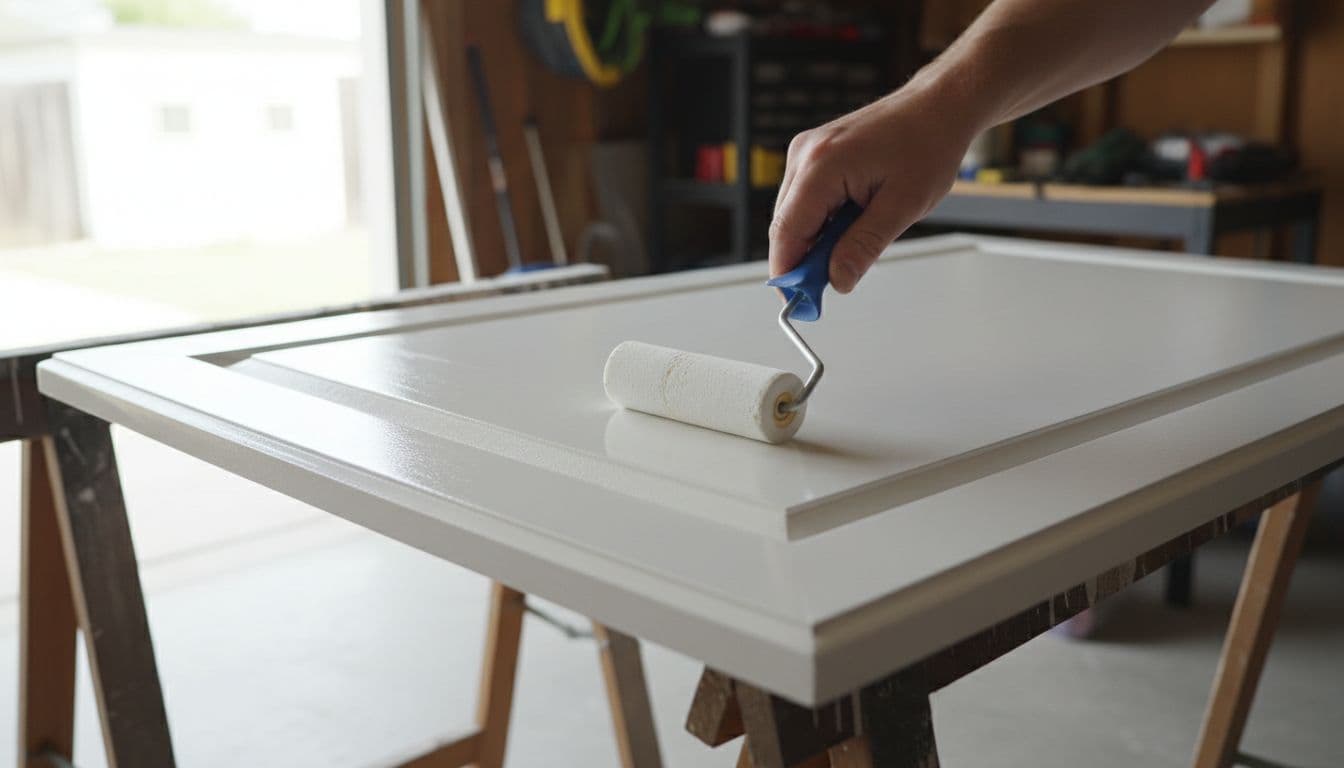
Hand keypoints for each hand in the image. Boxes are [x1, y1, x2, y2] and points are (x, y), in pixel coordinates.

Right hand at [769, 86, 978, 292]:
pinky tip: (854, 220)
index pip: (786, 233)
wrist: (938, 107)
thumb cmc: (927, 144)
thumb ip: (864, 246)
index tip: (799, 304)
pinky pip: (806, 200)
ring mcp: (807, 152)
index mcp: (822, 165)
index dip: (789, 274)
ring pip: (794, 215)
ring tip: (860, 237)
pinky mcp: (814, 154)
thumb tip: (837, 280)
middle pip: (785, 226)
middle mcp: (805, 155)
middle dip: (805, 260)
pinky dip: (823, 221)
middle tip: (835, 281)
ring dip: (818, 239)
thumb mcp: (902, 206)